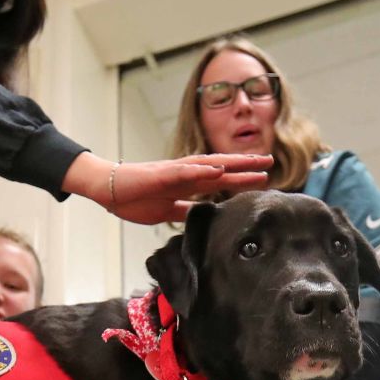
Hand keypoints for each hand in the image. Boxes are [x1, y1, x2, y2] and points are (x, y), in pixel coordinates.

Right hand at [61, 152, 271, 224]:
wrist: (109, 190)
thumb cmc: (134, 198)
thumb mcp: (167, 211)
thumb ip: (185, 210)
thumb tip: (203, 217)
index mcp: (187, 184)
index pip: (220, 181)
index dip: (242, 179)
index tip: (263, 179)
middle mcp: (186, 173)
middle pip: (222, 168)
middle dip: (246, 166)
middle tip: (270, 162)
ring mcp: (175, 171)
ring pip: (210, 165)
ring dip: (233, 163)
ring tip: (254, 162)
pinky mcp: (163, 174)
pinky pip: (186, 171)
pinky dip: (204, 169)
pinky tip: (221, 168)